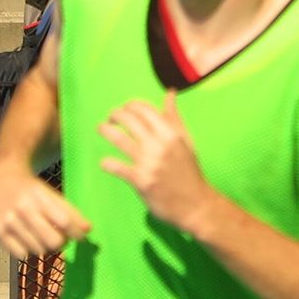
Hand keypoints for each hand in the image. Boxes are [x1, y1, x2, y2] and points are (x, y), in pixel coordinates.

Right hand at [0, 157, 87, 258]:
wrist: (0, 180)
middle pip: (53, 241)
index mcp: (39, 195)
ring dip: (45, 246)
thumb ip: (69, 211)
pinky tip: (27, 237)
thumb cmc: (31, 189)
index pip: (64, 220)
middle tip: (61, 238)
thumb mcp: (50, 193)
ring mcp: (8, 220)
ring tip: (41, 234)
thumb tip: (87, 230)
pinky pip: (22, 254)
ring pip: (38, 249)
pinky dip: (28, 249)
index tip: (81, 236)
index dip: (76, 233)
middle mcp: (22, 208)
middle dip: (62, 242)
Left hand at [98, 93, 217, 233]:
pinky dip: (107, 163)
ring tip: (101, 129)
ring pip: (119, 139)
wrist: (196, 205)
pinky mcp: (141, 181)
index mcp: (171, 133)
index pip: (144, 108)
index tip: (125, 110)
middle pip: (128, 119)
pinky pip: (117, 167)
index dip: (130, 105)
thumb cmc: (189, 172)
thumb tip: (170, 93)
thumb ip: (174, 117)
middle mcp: (159, 145)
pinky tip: (105, 163)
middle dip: (115, 115)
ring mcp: (149, 163)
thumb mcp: (186, 141)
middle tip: (111, 119)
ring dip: (105, 130)